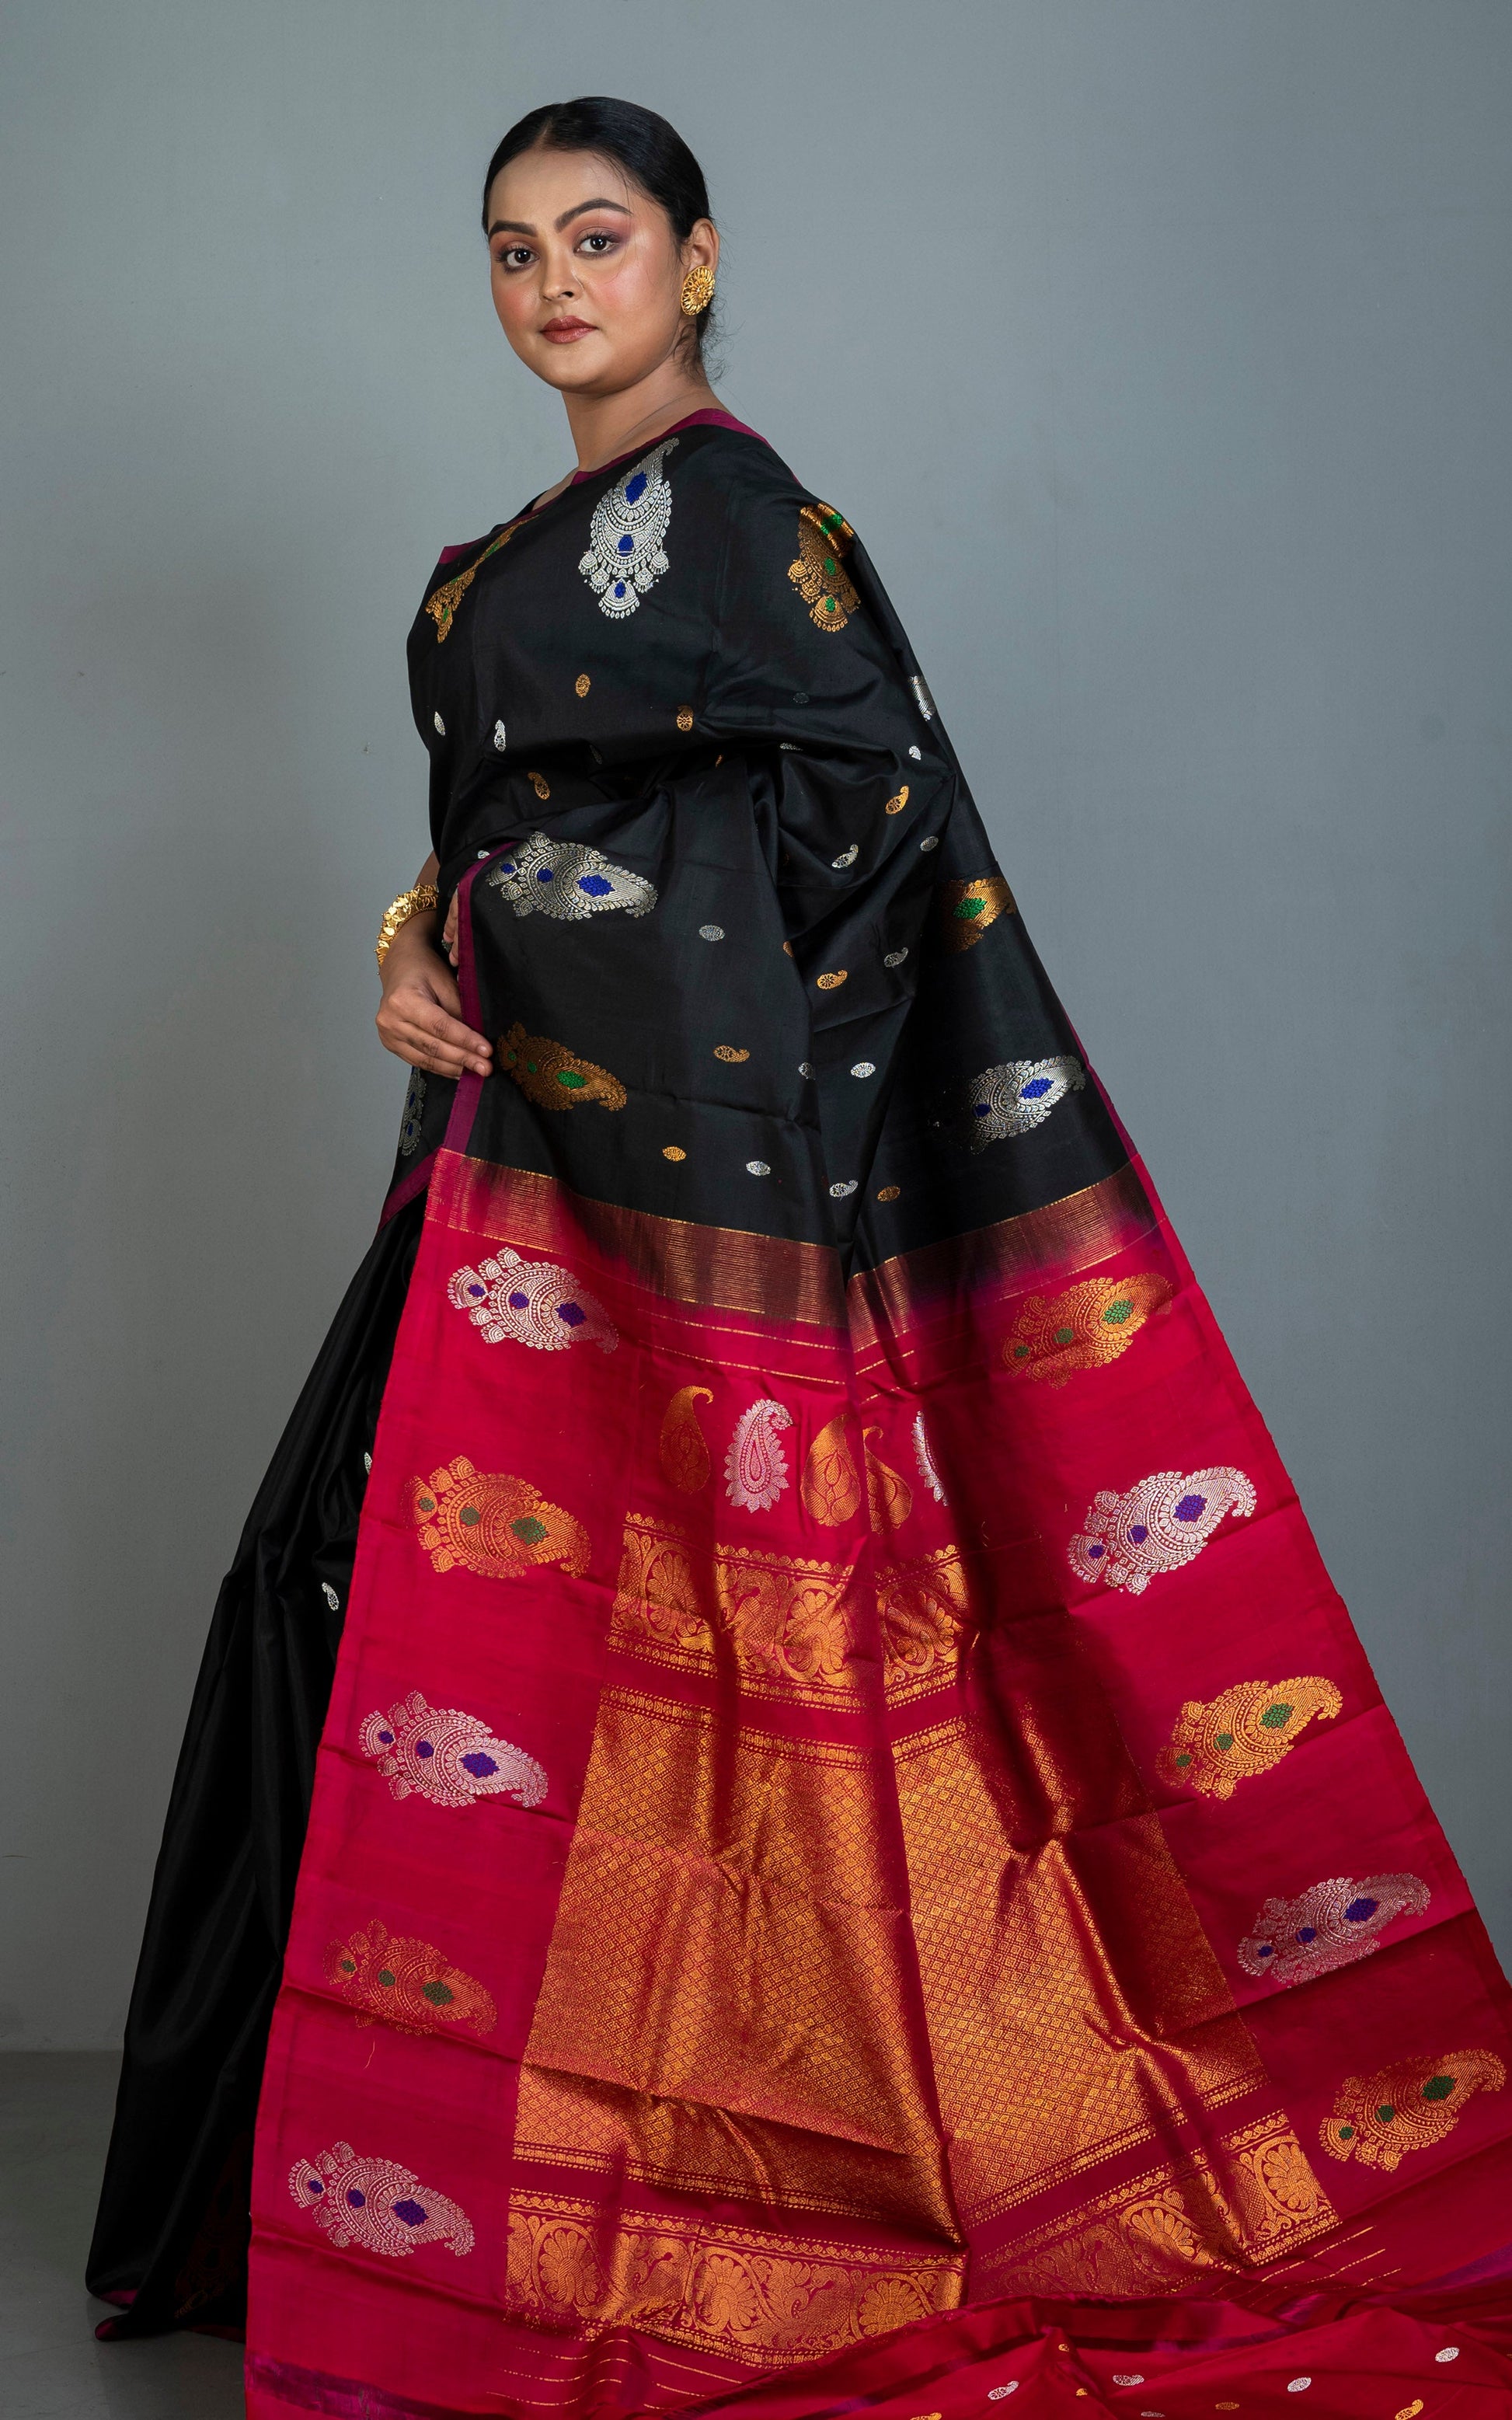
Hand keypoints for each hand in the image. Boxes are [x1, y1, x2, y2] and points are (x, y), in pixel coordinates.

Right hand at [376, 915, 491, 1078]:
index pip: (440, 1026)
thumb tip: (478, 1040)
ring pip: (426, 1059)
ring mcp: (388, 1035)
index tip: (486, 1051)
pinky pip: (419, 1061)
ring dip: (454, 1068)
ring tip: (476, 1072)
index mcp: (403, 1000)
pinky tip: (459, 1071)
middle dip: (463, 1059)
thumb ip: (460, 1011)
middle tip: (486, 1068)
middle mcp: (391, 1020)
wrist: (400, 968)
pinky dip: (441, 1068)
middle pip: (433, 1046)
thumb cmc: (423, 970)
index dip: (465, 1040)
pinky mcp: (392, 1044)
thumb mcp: (446, 982)